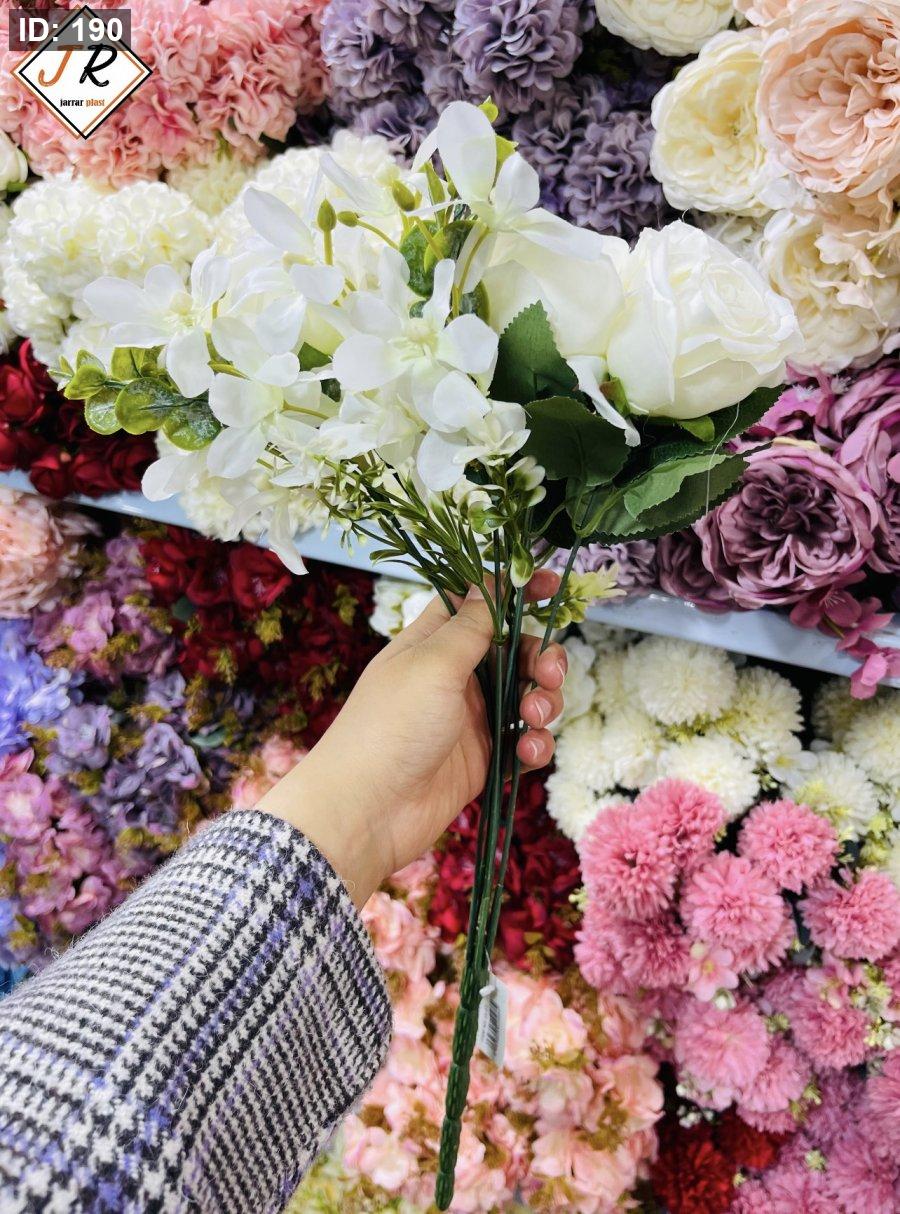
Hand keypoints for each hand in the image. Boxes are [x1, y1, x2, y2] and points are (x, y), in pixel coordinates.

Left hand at [258, 572, 567, 906]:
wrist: (368, 811)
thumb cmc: (390, 727)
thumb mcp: (433, 664)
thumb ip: (471, 626)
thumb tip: (491, 582)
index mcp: (434, 642)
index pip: (479, 602)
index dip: (514, 590)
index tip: (551, 584)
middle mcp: (454, 676)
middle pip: (515, 650)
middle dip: (542, 657)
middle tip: (548, 674)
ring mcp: (470, 718)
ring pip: (527, 696)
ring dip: (543, 702)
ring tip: (534, 717)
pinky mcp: (482, 758)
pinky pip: (524, 742)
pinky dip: (534, 744)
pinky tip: (526, 752)